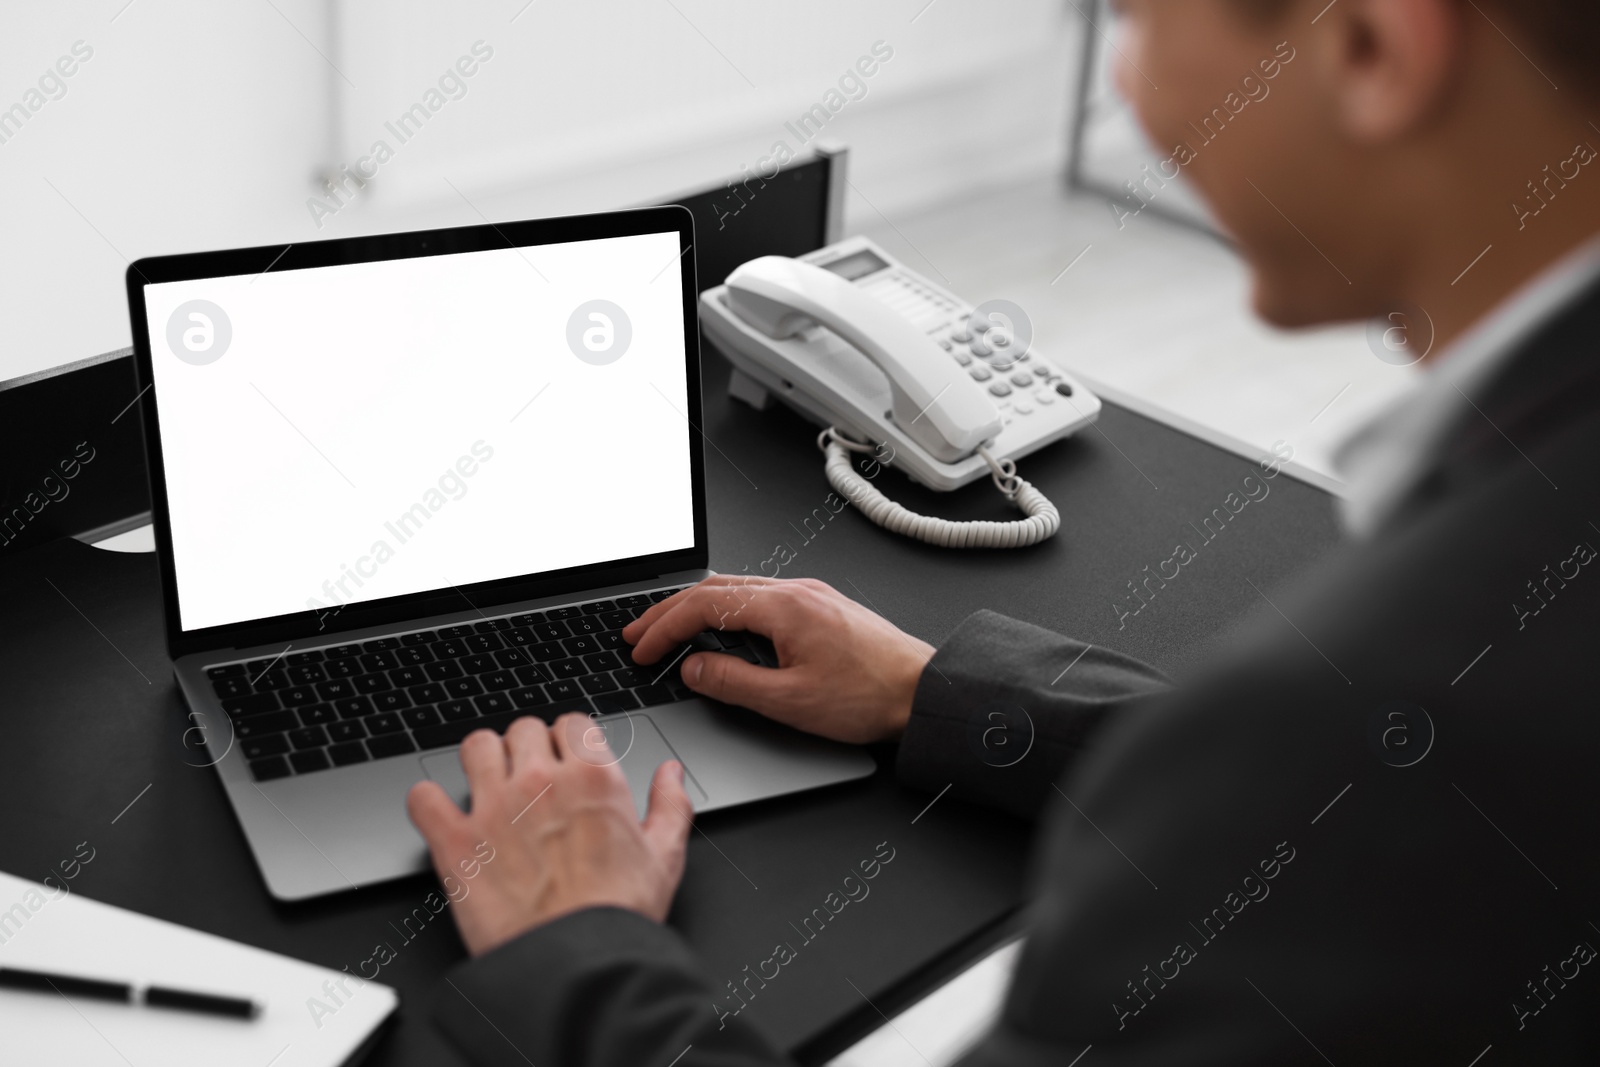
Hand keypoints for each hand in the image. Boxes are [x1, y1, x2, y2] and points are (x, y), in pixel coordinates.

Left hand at [405, 713, 692, 956]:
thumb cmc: (619, 916)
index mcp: (594, 778)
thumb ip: (670, 805)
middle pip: (523, 729)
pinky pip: (424, 797)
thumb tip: (672, 774)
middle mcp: (541, 782)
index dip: (569, 741)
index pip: (571, 723)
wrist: (578, 966)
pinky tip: (443, 815)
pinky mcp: (456, 842)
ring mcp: (494, 808)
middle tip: (530, 779)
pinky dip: (428, 802)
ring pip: (476, 746)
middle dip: (527, 748)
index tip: (566, 761)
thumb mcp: (664, 856)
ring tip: (489, 786)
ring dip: (482, 761)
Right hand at [622, 576, 935, 743]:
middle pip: (715, 588)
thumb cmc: (871, 696)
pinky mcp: (821, 607)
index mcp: (784, 606)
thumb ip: (733, 682)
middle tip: (638, 633)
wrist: (925, 691)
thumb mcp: (790, 701)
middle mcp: (796, 590)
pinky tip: (719, 628)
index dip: (665, 628)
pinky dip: (726, 611)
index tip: (642, 649)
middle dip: (669, 611)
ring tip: (668, 630)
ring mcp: (810, 595)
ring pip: (737, 589)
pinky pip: (759, 597)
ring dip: (697, 609)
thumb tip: (693, 669)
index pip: (704, 605)